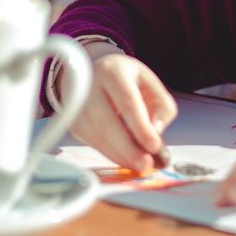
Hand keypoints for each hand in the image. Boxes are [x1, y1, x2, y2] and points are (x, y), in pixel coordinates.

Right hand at [67, 46, 177, 171]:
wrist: (94, 72)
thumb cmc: (124, 78)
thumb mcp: (149, 82)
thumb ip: (161, 105)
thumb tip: (155, 130)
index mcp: (112, 71)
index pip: (127, 102)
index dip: (140, 127)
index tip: (154, 145)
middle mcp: (89, 86)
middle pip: (106, 122)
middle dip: (128, 148)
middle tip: (146, 163)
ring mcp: (77, 105)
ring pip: (96, 135)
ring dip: (119, 155)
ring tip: (139, 164)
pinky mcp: (74, 122)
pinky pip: (92, 142)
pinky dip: (110, 154)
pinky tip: (125, 158)